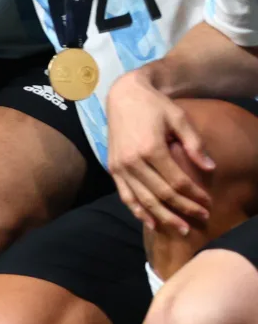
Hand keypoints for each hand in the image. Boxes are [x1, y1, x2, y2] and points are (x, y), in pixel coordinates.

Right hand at [107, 71, 214, 234]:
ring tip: (180, 228)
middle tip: (201, 219)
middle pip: (161, 194)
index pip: (177, 181)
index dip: (194, 194)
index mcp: (150, 148)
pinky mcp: (113, 168)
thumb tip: (211, 168)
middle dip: (183, 209)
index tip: (209, 203)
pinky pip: (125, 195)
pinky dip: (137, 211)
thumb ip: (194, 144)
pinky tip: (151, 222)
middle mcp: (132, 161)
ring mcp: (120, 166)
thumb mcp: (179, 118)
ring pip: (143, 199)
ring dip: (163, 216)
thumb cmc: (154, 106)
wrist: (124, 95)